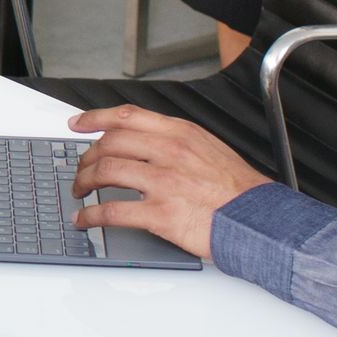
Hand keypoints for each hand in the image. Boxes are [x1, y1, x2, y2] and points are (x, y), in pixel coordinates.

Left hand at [66, 105, 268, 262]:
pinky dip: (91, 215)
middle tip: (81, 169)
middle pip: (109, 144)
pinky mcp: (160, 213)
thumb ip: (176, 142)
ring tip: (80, 191)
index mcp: (181, 133)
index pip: (127, 116)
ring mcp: (164, 182)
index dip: (95, 118)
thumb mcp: (209, 149)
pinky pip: (112, 210)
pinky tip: (84, 219)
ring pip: (106, 172)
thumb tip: (146, 144)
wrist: (259, 219)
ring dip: (84, 182)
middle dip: (86, 157)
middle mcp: (169, 152)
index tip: (77, 123)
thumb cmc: (239, 190)